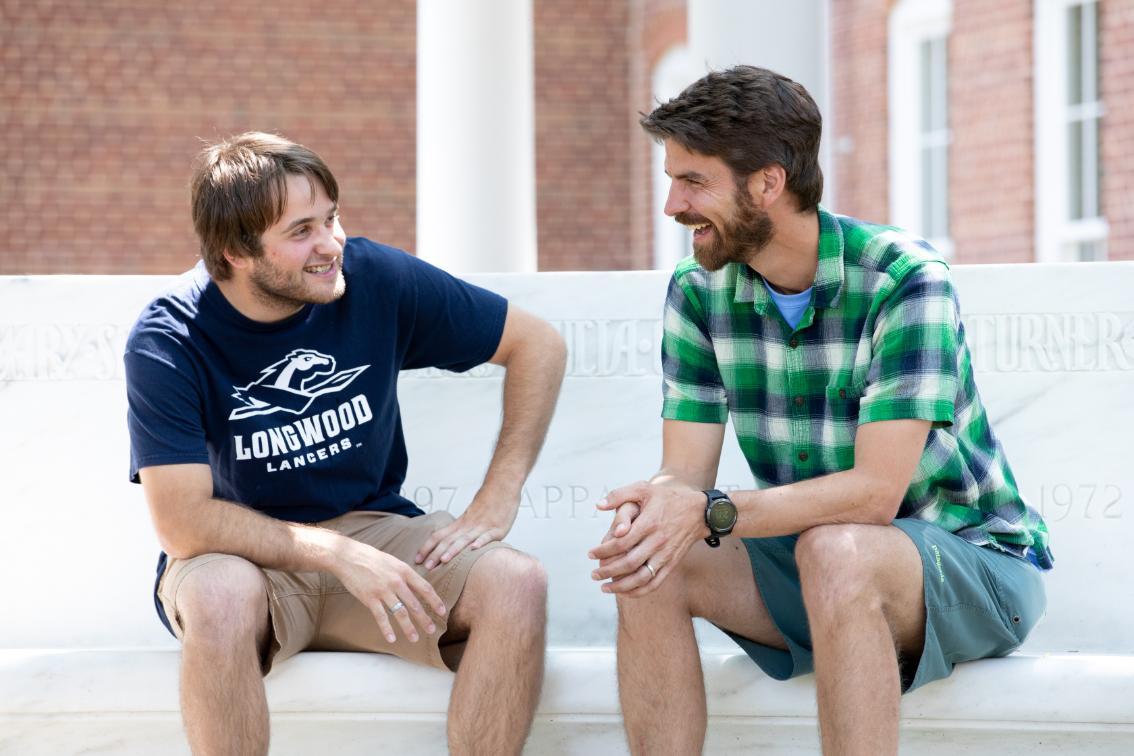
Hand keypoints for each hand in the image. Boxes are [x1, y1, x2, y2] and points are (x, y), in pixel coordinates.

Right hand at [334, 539, 447, 644]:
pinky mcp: (369, 598)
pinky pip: (381, 617)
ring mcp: (383, 590)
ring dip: (408, 627)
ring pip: (400, 613)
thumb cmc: (371, 558)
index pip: (425, 588)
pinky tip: (392, 639)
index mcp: (404, 570)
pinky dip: (387, 629)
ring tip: (415, 638)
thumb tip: (416, 587)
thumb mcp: (393, 562)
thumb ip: (404, 574)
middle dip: (425, 619)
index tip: (442, 611)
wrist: (347, 556)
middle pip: (415, 604)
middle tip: (432, 630)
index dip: (435, 601)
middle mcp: (396, 581)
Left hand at [415, 492, 517, 569]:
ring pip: (465, 539)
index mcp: (460, 524)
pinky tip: (474, 548)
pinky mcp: (497, 529)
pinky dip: (481, 542)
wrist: (501, 488)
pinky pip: (487, 536)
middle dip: (436, 554)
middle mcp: (468, 526)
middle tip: (427, 567)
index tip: (418, 560)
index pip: (439, 536)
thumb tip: (447, 547)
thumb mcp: (470, 518)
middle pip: (449, 540)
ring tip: (444, 560)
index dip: (427, 547)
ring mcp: (482, 527)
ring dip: (454, 550)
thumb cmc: (487, 504)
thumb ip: (460, 532)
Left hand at [589, 481, 705, 596]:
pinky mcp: (672, 563)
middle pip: (628, 563)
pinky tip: (625, 591)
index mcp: (649, 523)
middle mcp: (658, 541)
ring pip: (641, 577)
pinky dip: (639, 591)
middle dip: (607, 571)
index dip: (602, 551)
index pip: (620, 543)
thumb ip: (619, 495)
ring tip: (605, 587)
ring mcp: (666, 554)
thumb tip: (599, 505)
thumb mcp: (644, 488)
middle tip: (594, 574)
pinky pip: (655, 582)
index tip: (590, 554)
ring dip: (621, 586)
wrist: (699, 511)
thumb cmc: (666, 498)